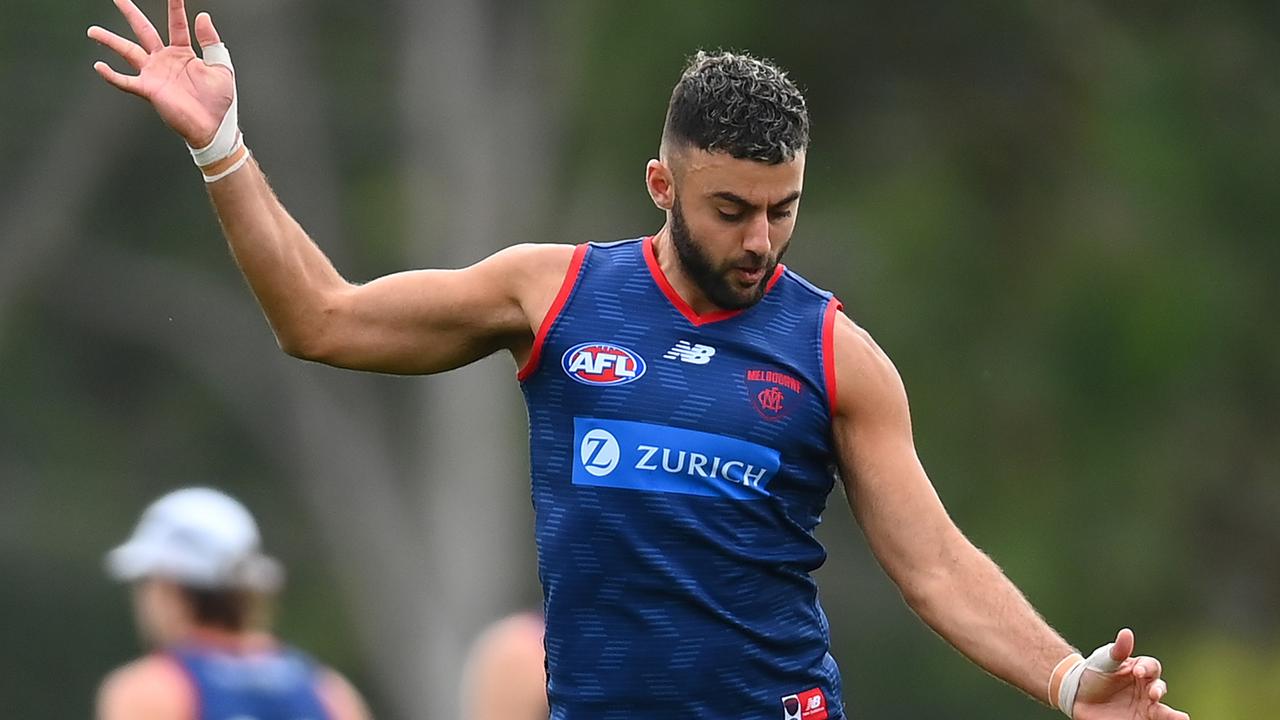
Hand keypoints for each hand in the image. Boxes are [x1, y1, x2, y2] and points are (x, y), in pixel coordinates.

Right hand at [88, 0, 231, 147]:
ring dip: (110, 41)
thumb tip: (203, 16)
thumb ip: (211, 42)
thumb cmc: (218, 102)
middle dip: (130, 13)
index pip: (176, 24)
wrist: (213, 127)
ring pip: (127, 51)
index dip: (175, 7)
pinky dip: (111, 75)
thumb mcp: (221, 67)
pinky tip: (99, 66)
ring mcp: (154, 74)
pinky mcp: (148, 90)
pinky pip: (125, 81)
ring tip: (93, 31)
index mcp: (183, 53)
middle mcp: (164, 60)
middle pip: (143, 30)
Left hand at [1072, 628, 1189, 719]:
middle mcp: (1147, 688)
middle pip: (1160, 689)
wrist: (1080, 695)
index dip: (1146, 668)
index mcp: (1140, 670)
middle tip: (1154, 694)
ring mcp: (1145, 707)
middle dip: (1159, 691)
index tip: (1137, 672)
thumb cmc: (1095, 673)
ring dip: (1172, 715)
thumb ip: (1118, 651)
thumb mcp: (1104, 661)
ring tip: (1182, 718)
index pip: (1151, 667)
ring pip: (1162, 711)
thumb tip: (1126, 632)